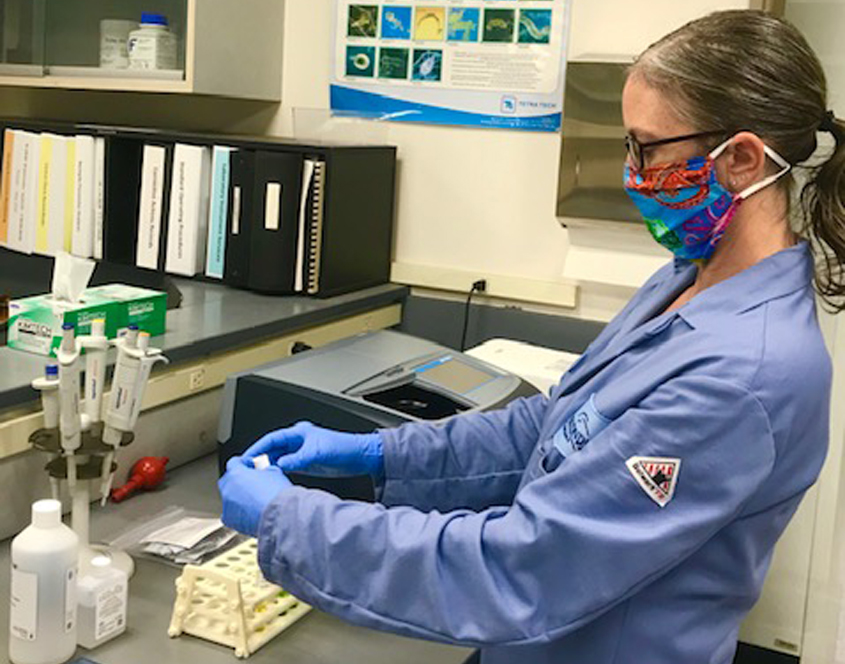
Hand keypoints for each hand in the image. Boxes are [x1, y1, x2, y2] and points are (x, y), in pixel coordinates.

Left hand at [218, 456, 292, 536]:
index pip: (234, 463)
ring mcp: (227, 505)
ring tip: (253, 500)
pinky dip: (237, 512)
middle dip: (237, 480)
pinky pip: (230, 514)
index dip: (242, 463)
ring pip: (228, 498)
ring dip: (238, 497)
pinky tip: (249, 513)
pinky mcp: (230, 520)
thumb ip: (265, 470)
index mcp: (237, 473)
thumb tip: (266, 473)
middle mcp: (228, 488)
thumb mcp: (274, 473)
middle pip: (227, 480)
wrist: (278, 515)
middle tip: (251, 482)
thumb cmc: (276, 494)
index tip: (249, 466)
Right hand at [243, 421, 383, 477]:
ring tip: (255, 477)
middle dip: (259, 458)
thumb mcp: (317, 453)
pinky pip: (287, 467)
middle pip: (272, 449)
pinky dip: (278, 473)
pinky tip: (272, 480)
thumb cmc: (344, 448)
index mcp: (299, 433)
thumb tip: (280, 465)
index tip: (246, 458)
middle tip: (246, 470)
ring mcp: (302, 453)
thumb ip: (298, 459)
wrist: (360, 457)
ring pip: (278, 459)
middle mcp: (298, 441)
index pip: (272, 439)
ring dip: (267, 467)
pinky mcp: (307, 464)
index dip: (257, 448)